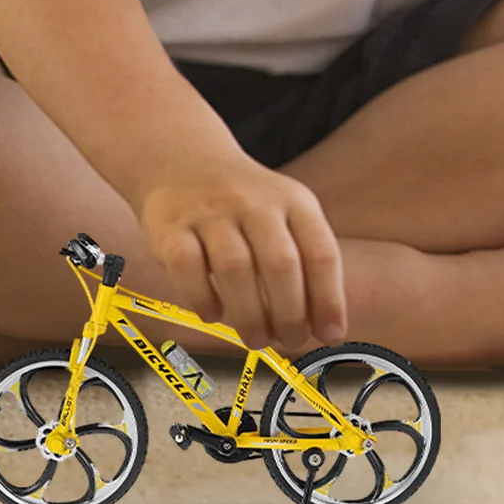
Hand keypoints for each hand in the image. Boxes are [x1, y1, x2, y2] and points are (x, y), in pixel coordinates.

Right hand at [136, 153, 346, 353]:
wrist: (184, 161)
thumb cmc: (244, 204)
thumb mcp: (284, 215)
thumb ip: (304, 262)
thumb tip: (324, 326)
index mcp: (293, 201)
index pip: (321, 252)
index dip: (328, 299)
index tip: (331, 334)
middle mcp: (255, 202)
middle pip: (280, 264)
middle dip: (289, 314)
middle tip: (289, 342)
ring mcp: (212, 212)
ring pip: (236, 269)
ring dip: (250, 315)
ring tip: (256, 338)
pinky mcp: (172, 226)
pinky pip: (188, 268)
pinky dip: (203, 299)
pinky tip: (213, 314)